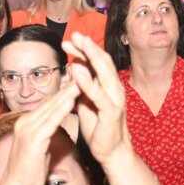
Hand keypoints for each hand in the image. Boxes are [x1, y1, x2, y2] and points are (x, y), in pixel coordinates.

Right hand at [0, 78, 80, 184]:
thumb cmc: (28, 172)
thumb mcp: (38, 148)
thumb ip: (45, 134)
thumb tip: (53, 127)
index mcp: (27, 123)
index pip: (49, 104)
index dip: (64, 92)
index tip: (79, 80)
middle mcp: (26, 122)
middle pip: (50, 101)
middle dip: (68, 87)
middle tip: (83, 71)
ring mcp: (28, 130)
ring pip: (51, 108)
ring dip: (67, 93)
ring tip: (82, 79)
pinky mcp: (33, 140)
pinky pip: (50, 122)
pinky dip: (62, 110)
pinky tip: (72, 100)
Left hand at [62, 33, 130, 165]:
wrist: (111, 151)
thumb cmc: (99, 125)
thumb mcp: (87, 100)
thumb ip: (83, 83)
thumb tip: (74, 64)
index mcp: (108, 84)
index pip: (97, 61)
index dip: (84, 49)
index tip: (69, 40)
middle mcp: (114, 88)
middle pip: (102, 61)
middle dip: (88, 46)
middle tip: (74, 33)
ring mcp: (114, 99)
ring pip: (104, 72)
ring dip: (90, 56)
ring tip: (78, 43)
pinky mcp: (111, 112)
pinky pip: (99, 95)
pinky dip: (88, 82)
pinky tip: (77, 71)